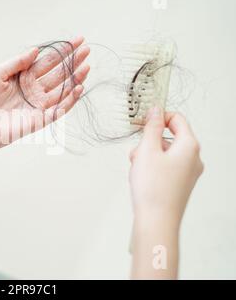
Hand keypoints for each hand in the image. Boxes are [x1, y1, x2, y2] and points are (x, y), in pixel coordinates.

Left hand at [0, 36, 89, 154]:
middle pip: (58, 74)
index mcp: (23, 78)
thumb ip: (17, 62)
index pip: (47, 62)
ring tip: (87, 66)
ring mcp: (37, 105)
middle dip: (73, 62)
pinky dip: (70, 100)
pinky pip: (59, 109)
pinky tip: (79, 88)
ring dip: (75, 79)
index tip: (77, 40)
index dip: (62, 51)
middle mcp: (33, 90)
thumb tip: (36, 50)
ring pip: (62, 90)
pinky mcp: (40, 120)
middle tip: (87, 49)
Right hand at [129, 108, 203, 224]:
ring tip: (137, 168)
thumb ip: (151, 127)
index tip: (144, 121)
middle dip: (149, 141)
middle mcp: (193, 158)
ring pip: (165, 153)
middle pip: (169, 137)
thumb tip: (156, 111)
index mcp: (189, 146)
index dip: (159, 117)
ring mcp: (188, 172)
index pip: (177, 119)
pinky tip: (142, 177)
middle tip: (137, 152)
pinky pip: (165, 166)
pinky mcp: (180, 183)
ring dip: (147, 155)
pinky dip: (152, 167)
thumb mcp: (147, 150)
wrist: (156, 220)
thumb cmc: (154, 189)